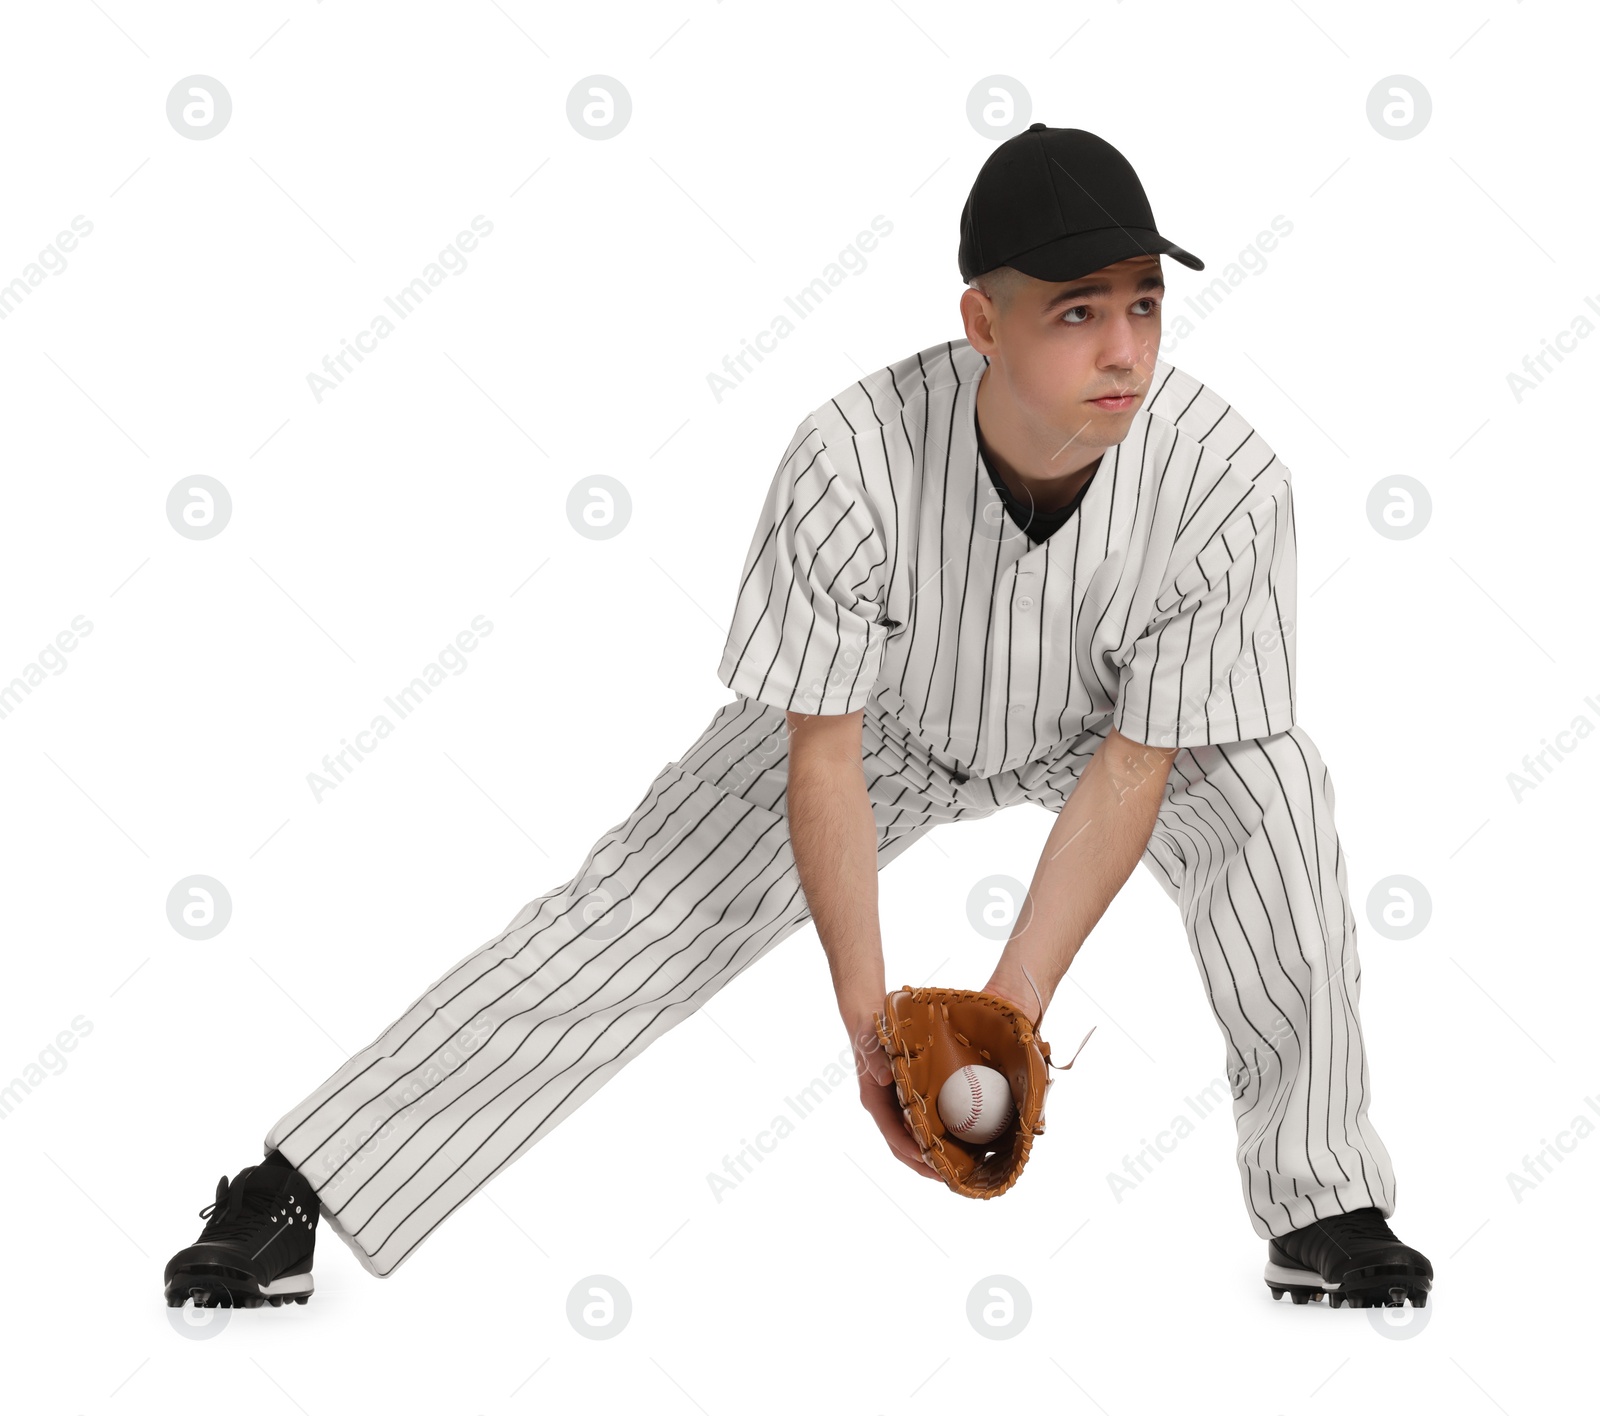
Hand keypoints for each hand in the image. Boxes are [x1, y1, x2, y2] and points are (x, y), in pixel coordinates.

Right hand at [846, 1012, 941, 1181]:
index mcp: (874, 1100)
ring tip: (954, 1170)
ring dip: (930, 1156)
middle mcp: (887, 1109)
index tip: (926, 1159)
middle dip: (922, 1164)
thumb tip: (885, 1079)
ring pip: (913, 1139)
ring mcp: (898, 1107)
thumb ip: (875, 1060)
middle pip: (902, 1146)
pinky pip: (923, 1123)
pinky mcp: (911, 1100)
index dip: (908, 1148)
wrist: (874, 1020)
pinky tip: (955, 1142)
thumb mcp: (870, 1042)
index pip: (891, 1132)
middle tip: (946, 1177)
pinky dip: (936, 1136)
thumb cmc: (871, 1032)